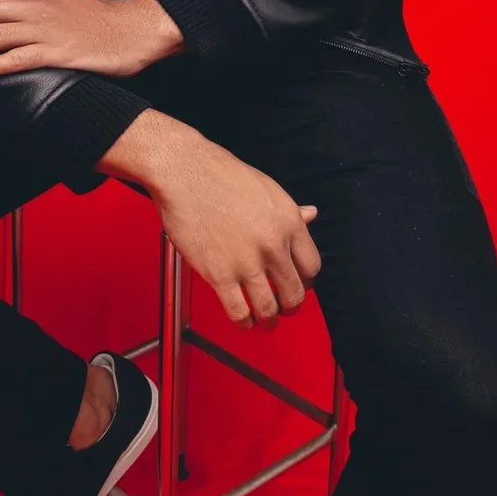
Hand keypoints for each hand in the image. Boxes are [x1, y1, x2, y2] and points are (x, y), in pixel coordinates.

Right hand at [100, 109, 322, 330]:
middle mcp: (273, 244)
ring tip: (265, 321)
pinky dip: (244, 323)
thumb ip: (290, 210)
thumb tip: (311, 214)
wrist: (185, 172)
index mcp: (288, 222)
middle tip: (284, 307)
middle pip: (294, 292)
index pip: (311, 266)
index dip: (306, 281)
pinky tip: (244, 320)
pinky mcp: (219, 274)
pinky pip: (239, 312)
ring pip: (269, 308)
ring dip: (269, 320)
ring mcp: (246, 262)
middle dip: (291, 306)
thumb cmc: (221, 175)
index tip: (298, 284)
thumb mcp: (267, 188)